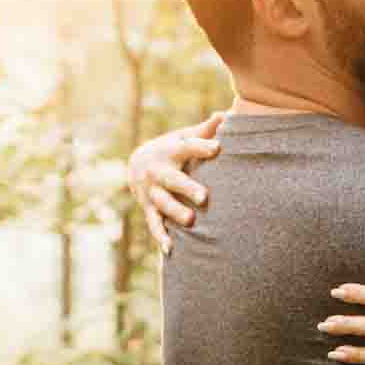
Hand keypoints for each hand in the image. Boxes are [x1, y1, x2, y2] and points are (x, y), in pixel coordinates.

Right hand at [128, 116, 222, 257]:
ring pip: (163, 203)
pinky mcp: (148, 208)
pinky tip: (171, 250)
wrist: (136, 164)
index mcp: (170, 151)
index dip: (202, 147)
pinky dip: (161, 237)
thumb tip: (227, 115)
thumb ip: (205, 131)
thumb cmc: (172, 150)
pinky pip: (154, 224)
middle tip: (205, 197)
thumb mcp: (184, 138)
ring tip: (192, 220)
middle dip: (187, 188)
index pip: (187, 147)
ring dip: (176, 212)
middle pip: (173, 180)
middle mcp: (158, 171)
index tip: (218, 147)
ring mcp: (151, 191)